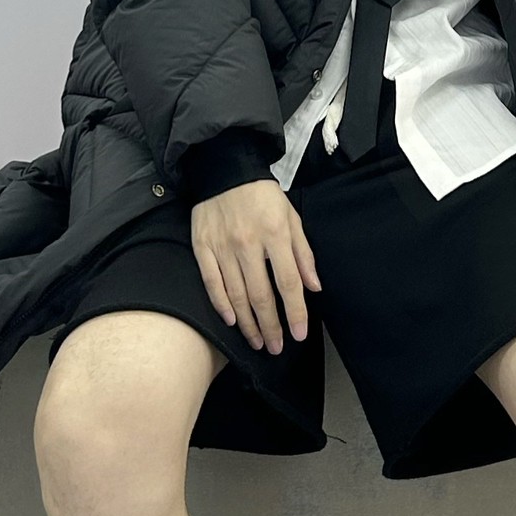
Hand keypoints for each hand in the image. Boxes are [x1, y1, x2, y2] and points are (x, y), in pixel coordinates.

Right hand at [191, 179, 319, 353]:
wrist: (223, 168)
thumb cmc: (262, 195)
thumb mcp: (291, 217)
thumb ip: (303, 253)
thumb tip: (313, 287)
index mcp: (275, 234)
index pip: (288, 283)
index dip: (295, 312)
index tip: (299, 334)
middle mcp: (248, 243)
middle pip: (261, 296)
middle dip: (271, 327)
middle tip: (276, 348)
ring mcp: (222, 246)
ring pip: (236, 295)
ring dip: (248, 324)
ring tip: (257, 342)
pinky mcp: (202, 246)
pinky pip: (211, 282)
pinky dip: (221, 304)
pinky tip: (231, 321)